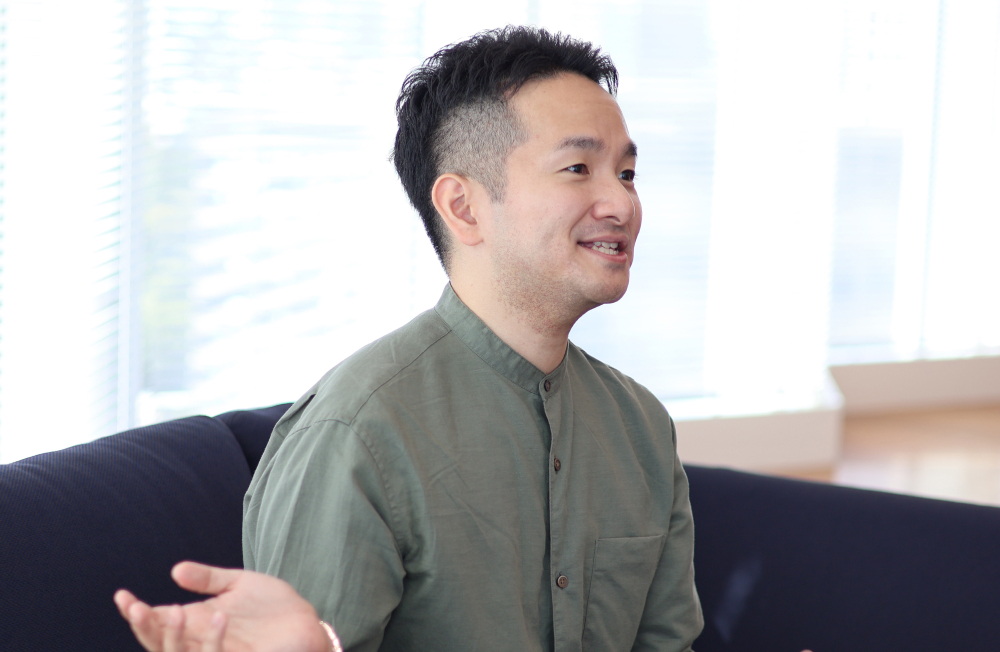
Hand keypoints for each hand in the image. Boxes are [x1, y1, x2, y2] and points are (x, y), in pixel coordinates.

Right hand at [114, 561, 333, 651]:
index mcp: (197, 624)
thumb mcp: (238, 585)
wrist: (306, 623)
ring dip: (173, 638)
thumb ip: (209, 578)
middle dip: (148, 627)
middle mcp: (202, 643)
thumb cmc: (270, 605)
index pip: (157, 623)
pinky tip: (217, 616)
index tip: (122, 596)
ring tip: (173, 611)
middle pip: (162, 644)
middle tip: (138, 608)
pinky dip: (214, 641)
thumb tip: (175, 571)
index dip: (137, 613)